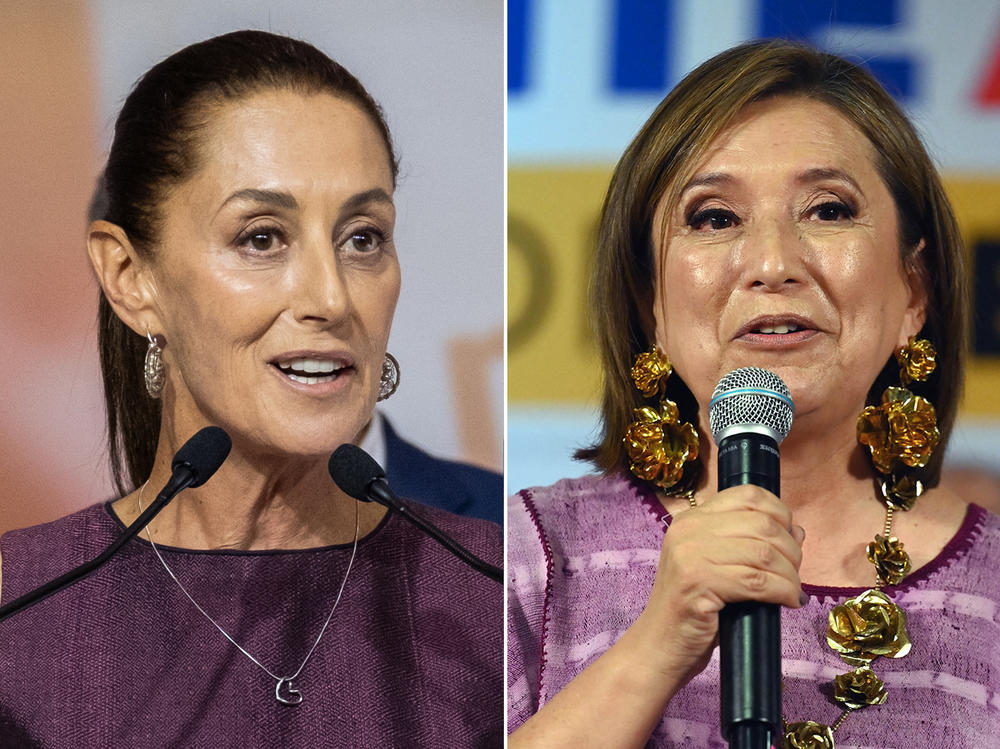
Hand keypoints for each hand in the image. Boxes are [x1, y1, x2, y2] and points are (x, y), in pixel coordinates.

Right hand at [623, 485, 804, 688]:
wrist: (659, 646)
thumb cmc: (695, 610)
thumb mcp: (720, 568)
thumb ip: (751, 545)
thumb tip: (798, 531)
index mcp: (691, 519)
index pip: (747, 495)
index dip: (780, 513)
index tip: (789, 540)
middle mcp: (688, 530)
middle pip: (762, 524)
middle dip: (791, 550)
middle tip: (794, 573)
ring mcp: (690, 555)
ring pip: (764, 553)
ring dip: (790, 574)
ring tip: (793, 591)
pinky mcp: (698, 583)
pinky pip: (758, 581)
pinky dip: (783, 592)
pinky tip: (788, 602)